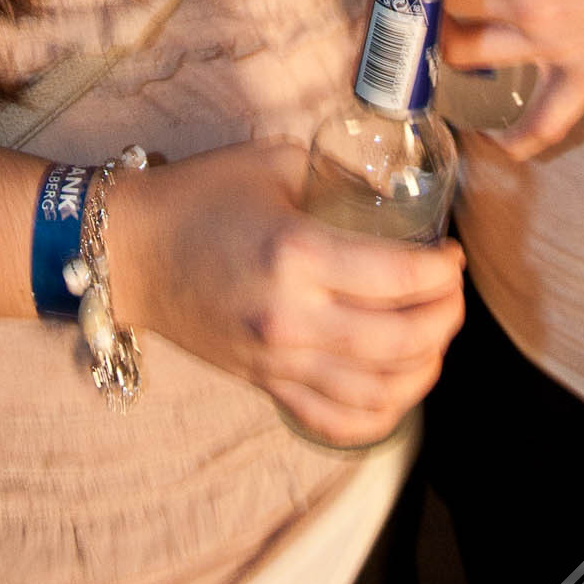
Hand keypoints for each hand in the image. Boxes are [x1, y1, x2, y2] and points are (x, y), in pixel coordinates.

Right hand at [107, 138, 464, 447]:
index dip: (441, 272)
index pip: (398, 279)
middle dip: (445, 319)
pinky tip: (397, 386)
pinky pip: (336, 421)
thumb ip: (336, 176)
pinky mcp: (264, 384)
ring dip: (423, 368)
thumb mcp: (275, 162)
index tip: (451, 256)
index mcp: (297, 255)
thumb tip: (391, 189)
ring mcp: (276, 361)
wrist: (131, 249)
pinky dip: (379, 414)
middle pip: (399, 342)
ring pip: (377, 391)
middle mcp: (291, 318)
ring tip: (434, 336)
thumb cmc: (200, 196)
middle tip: (452, 293)